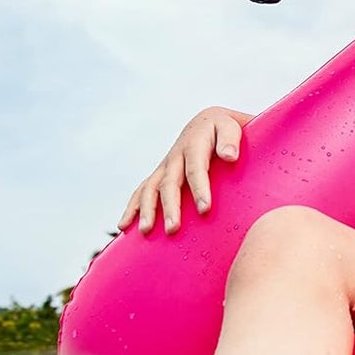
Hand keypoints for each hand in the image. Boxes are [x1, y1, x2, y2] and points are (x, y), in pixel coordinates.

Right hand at [118, 107, 249, 234]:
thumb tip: (229, 155)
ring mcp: (164, 167)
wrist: (206, 123)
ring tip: (146, 231)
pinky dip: (131, 209)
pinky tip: (124, 227)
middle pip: (169, 183)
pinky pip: (141, 192)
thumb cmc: (223, 129)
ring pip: (151, 189)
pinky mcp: (159, 175)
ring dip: (147, 210)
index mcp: (194, 145)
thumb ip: (230, 139)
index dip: (200, 189)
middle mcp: (175, 156)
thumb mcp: (230, 127)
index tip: (204, 209)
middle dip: (170, 207)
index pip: (196, 169)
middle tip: (173, 229)